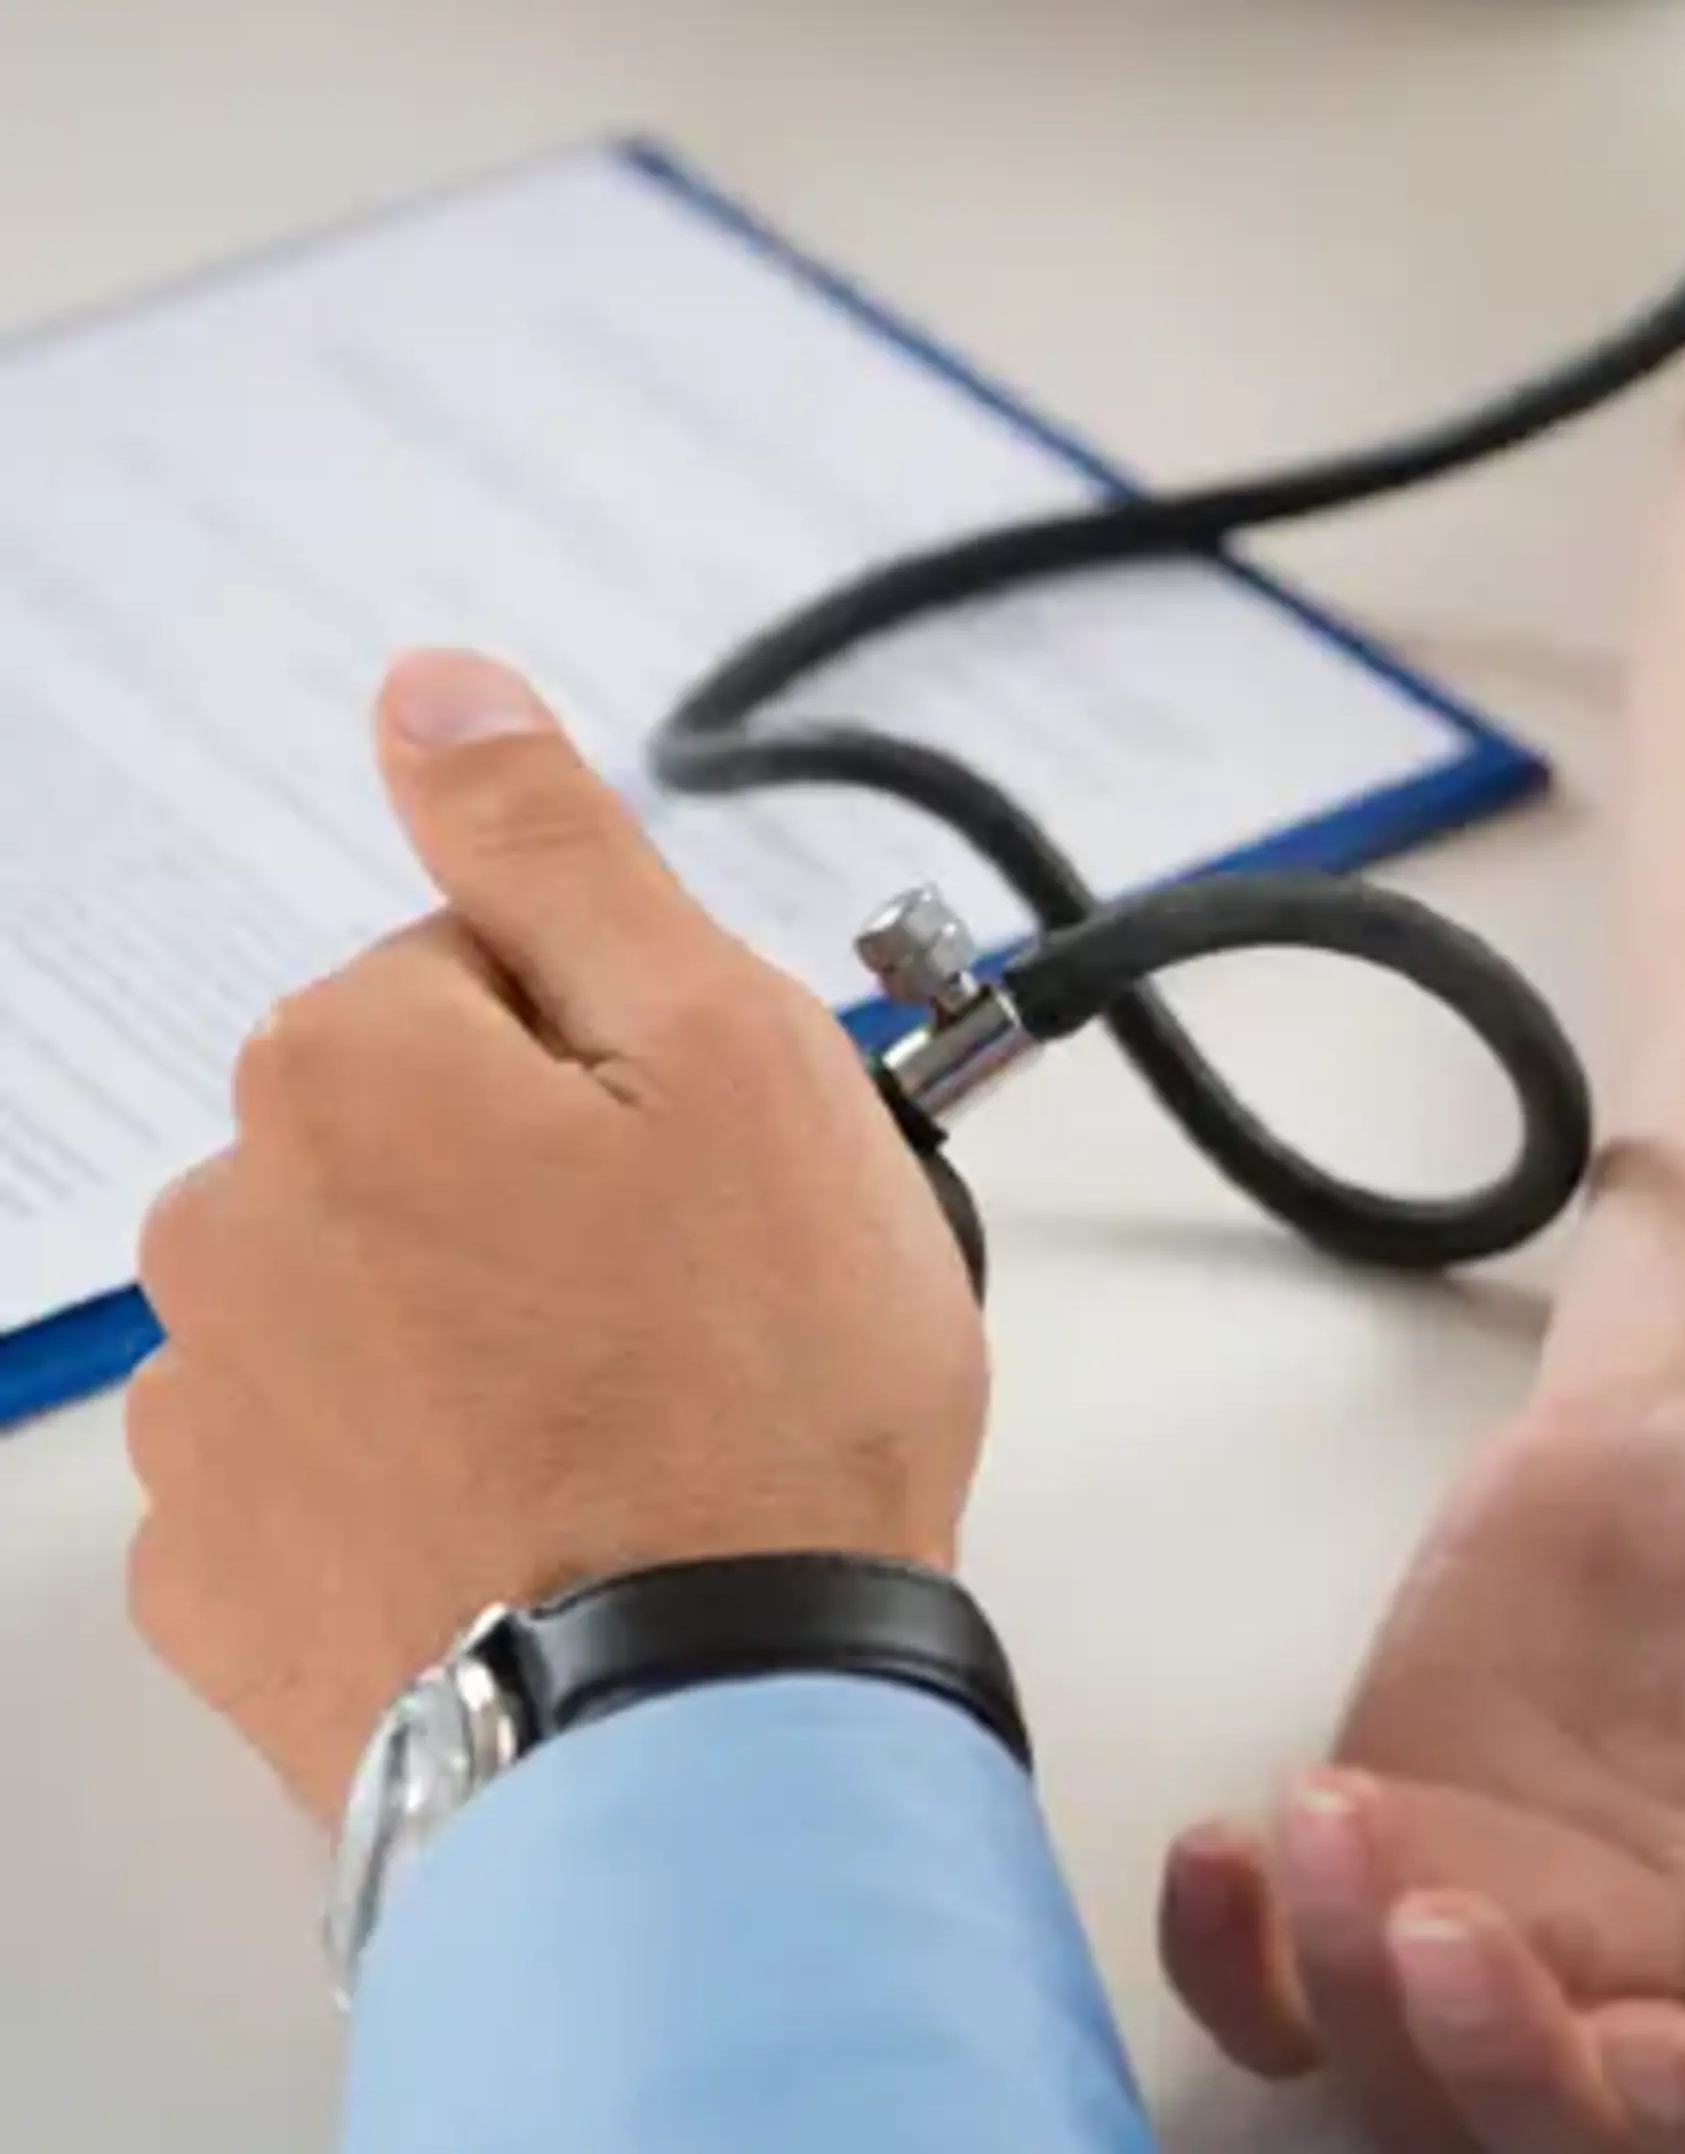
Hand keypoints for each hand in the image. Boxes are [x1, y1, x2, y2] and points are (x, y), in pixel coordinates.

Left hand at [126, 650, 986, 1813]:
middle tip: (703, 1314)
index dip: (633, 1064)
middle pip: (414, 1145)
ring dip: (477, 1345)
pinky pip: (329, 1477)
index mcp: (346, 1065)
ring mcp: (208, 1421)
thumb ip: (560, 855)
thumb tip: (429, 685)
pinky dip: (426, 1490)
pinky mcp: (223, 1588)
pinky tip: (551, 1537)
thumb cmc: (754, 1392)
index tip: (717, 1173)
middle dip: (540, 1197)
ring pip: (368, 1311)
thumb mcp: (730, 1054)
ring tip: (640, 1446)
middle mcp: (225, 1224)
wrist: (697, 1721)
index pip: (488, 980)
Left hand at [1155, 1341, 1684, 2153]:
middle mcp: (1675, 1995)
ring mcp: (1522, 1940)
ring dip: (1351, 1994)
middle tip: (1447, 1923)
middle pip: (1569, 2142)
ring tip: (1333, 1810)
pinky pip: (1279, 1991)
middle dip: (1498, 2075)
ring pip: (1408, 2081)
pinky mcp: (1403, 1858)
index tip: (1668, 2049)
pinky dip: (1228, 1962)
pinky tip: (1228, 1846)